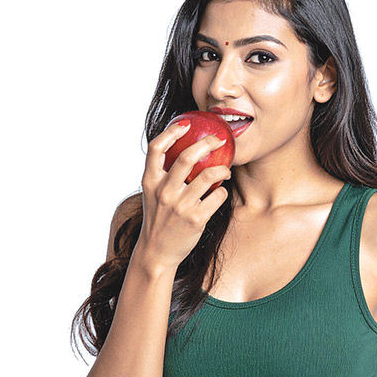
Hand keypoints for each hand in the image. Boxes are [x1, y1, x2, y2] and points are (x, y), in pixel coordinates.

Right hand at [133, 122, 230, 272]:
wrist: (157, 252)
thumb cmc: (159, 218)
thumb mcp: (153, 194)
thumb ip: (163, 175)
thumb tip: (185, 150)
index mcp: (150, 181)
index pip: (156, 148)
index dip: (171, 132)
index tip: (186, 124)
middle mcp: (164, 191)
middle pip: (187, 157)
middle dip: (207, 144)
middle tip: (219, 140)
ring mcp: (180, 206)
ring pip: (208, 175)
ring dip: (223, 168)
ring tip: (227, 169)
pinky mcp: (196, 219)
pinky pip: (217, 195)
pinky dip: (222, 190)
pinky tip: (221, 192)